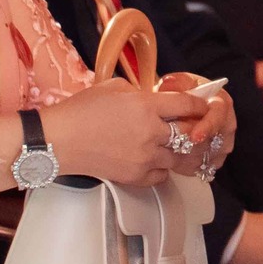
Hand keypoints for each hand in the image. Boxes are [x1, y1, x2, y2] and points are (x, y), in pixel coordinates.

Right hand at [43, 81, 212, 185]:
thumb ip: (141, 92)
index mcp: (146, 105)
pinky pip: (162, 175)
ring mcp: (144, 156)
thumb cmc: (80, 111)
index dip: (200, 105)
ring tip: (185, 148)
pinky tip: (160, 161)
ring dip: (184, 152)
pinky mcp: (135, 175)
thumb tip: (156, 98)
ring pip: (180, 157)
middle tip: (201, 128)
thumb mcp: (114, 87)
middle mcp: (150, 132)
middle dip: (198, 129)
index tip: (205, 106)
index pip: (187, 104)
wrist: (58, 140)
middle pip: (190, 133)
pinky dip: (164, 169)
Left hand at [157, 71, 236, 176]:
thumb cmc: (177, 94)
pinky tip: (176, 165)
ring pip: (216, 154)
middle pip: (221, 138)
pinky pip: (209, 165)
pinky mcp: (216, 154)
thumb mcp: (174, 83)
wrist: (174, 108)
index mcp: (220, 99)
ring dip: (195, 159)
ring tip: (173, 160)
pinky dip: (193, 167)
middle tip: (179, 153)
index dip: (209, 126)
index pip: (221, 113)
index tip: (194, 137)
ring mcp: (224, 139)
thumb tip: (170, 83)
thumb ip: (174, 84)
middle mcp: (227, 119)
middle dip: (200, 148)